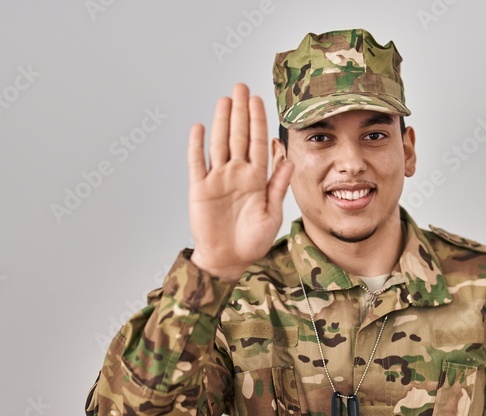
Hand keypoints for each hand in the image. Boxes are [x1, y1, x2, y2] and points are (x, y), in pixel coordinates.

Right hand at [186, 82, 292, 279]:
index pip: (257, 142)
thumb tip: (288, 159)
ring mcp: (218, 179)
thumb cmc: (254, 240)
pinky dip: (197, 146)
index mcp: (256, 178)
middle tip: (241, 86)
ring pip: (219, 143)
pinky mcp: (200, 189)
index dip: (257, 121)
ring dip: (221, 121)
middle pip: (238, 136)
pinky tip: (199, 127)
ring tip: (224, 100)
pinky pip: (198, 163)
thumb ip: (278, 186)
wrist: (230, 259)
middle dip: (240, 111)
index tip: (258, 100)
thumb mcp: (272, 214)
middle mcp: (237, 174)